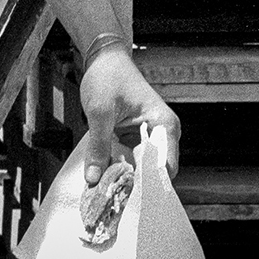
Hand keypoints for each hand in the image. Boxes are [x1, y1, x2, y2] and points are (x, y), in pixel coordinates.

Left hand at [79, 45, 180, 184]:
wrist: (105, 59)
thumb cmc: (108, 76)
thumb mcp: (100, 111)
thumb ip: (98, 146)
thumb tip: (94, 179)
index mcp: (164, 125)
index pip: (164, 168)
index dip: (146, 185)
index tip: (125, 197)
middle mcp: (163, 135)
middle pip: (152, 172)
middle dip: (131, 186)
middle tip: (108, 199)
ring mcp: (150, 138)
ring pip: (139, 169)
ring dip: (122, 179)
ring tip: (102, 192)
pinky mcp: (136, 139)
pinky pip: (129, 160)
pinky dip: (117, 168)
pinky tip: (101, 177)